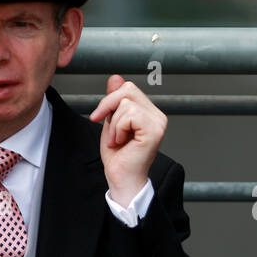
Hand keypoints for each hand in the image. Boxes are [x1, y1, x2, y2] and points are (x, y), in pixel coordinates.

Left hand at [89, 74, 166, 206]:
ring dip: (114, 124)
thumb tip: (116, 77)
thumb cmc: (118, 156)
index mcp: (149, 113)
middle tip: (109, 130)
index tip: (97, 117)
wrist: (121, 178)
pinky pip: (130, 114)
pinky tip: (122, 142)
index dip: (109, 99)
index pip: (128, 88)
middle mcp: (158, 116)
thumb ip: (115, 101)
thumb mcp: (111, 122)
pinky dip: (119, 128)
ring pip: (126, 104)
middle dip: (109, 107)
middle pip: (127, 89)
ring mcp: (158, 123)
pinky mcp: (155, 131)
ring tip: (118, 140)